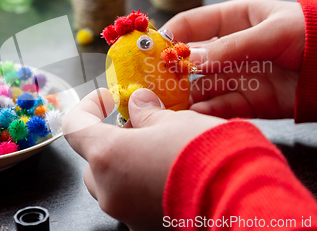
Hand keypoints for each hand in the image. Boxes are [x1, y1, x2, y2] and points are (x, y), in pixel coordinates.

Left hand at [63, 88, 224, 230]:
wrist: (241, 196)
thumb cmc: (206, 154)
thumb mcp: (174, 120)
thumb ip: (147, 113)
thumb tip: (138, 104)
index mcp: (108, 156)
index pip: (75, 127)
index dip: (88, 107)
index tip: (106, 99)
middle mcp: (110, 191)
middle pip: (92, 162)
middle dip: (109, 140)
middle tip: (137, 125)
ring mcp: (127, 214)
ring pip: (111, 185)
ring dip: (125, 164)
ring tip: (156, 149)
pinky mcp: (146, 227)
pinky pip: (133, 203)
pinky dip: (142, 186)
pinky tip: (168, 173)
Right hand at [162, 0, 304, 118]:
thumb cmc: (313, 34)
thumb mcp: (271, 32)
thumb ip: (230, 48)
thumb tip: (189, 60)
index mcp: (234, 20)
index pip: (191, 24)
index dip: (169, 35)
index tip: (149, 49)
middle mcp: (230, 49)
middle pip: (191, 60)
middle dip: (170, 71)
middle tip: (148, 83)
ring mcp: (239, 76)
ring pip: (202, 86)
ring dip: (183, 95)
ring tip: (162, 105)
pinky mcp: (249, 101)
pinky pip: (220, 107)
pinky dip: (204, 112)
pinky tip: (190, 116)